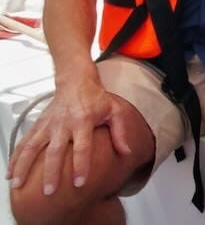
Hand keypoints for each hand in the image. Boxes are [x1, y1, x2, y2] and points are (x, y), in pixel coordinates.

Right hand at [6, 78, 133, 194]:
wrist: (76, 80)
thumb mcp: (114, 110)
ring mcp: (48, 124)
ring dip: (24, 166)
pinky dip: (16, 157)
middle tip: (49, 190)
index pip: (82, 147)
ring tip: (18, 184)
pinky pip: (24, 142)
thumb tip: (127, 152)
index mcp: (83, 120)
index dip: (81, 165)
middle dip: (51, 172)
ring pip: (32, 147)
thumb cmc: (96, 97)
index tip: (79, 182)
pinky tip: (11, 172)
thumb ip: (120, 131)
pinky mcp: (38, 124)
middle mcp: (63, 123)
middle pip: (55, 151)